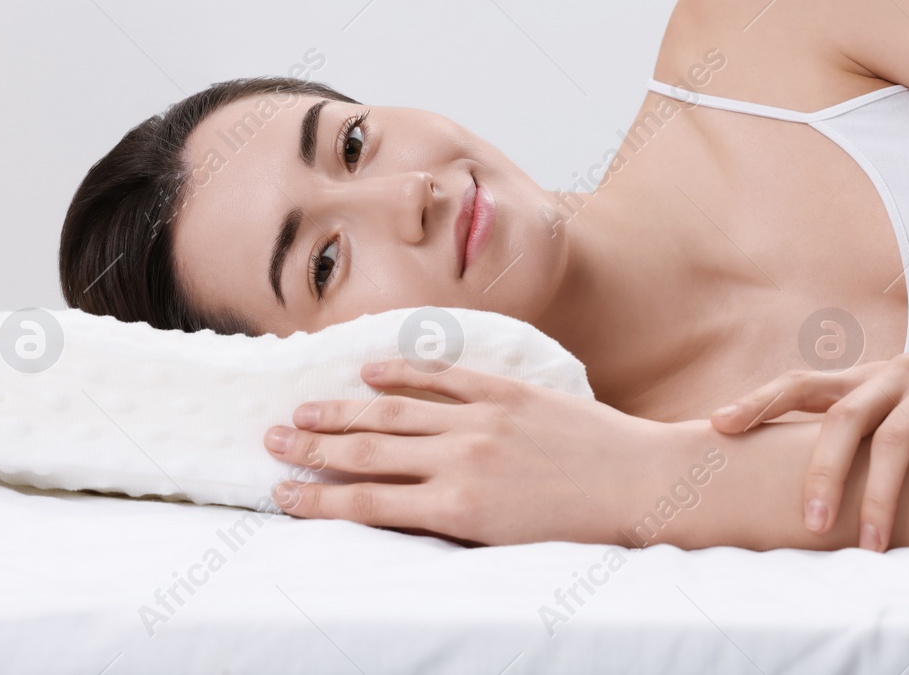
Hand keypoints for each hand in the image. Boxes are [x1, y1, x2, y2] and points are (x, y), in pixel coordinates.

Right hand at [263, 358, 666, 545]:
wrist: (638, 486)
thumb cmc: (575, 526)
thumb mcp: (502, 539)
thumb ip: (446, 518)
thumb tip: (395, 505)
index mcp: (457, 509)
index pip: (366, 503)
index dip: (316, 498)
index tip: (279, 493)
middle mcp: (460, 462)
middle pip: (367, 452)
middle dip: (312, 448)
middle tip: (269, 440)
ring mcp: (482, 421)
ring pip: (394, 410)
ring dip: (341, 409)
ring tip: (302, 408)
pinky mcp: (507, 391)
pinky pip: (444, 375)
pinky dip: (404, 369)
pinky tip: (371, 368)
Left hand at [709, 350, 908, 548]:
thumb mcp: (905, 410)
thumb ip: (866, 433)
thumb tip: (813, 487)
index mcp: (869, 378)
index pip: (803, 383)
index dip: (759, 402)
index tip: (718, 426)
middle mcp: (896, 373)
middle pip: (844, 417)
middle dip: (822, 471)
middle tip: (812, 524)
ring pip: (894, 438)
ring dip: (879, 496)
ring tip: (870, 546)